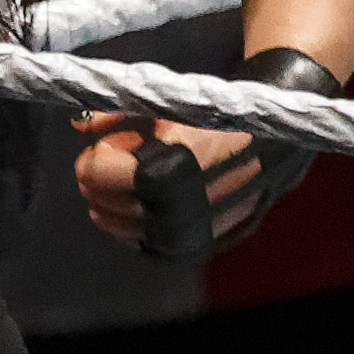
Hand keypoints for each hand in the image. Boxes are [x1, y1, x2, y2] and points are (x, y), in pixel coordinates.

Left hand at [71, 48, 343, 258]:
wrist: (275, 141)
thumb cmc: (217, 116)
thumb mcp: (167, 105)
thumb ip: (118, 113)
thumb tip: (78, 124)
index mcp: (172, 170)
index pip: (100, 172)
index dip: (100, 154)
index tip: (119, 139)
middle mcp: (179, 210)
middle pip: (106, 202)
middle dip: (99, 179)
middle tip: (112, 158)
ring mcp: (189, 235)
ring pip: (122, 228)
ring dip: (110, 204)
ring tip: (130, 179)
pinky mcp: (197, 249)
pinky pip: (147, 246)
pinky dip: (133, 227)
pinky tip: (139, 205)